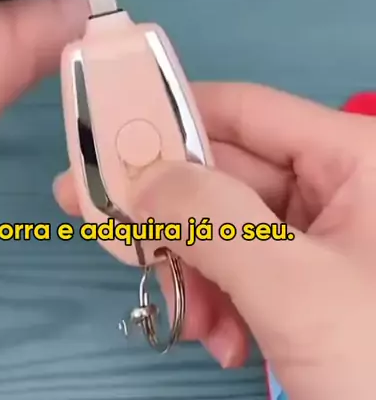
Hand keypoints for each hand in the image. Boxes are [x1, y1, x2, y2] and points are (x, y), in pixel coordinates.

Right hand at [55, 83, 375, 399]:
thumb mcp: (294, 287)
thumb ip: (211, 220)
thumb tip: (136, 176)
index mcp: (354, 155)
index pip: (243, 110)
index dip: (170, 118)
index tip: (102, 142)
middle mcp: (341, 184)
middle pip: (227, 173)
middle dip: (173, 217)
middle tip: (101, 227)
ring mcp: (329, 236)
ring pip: (228, 226)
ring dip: (193, 270)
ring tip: (186, 319)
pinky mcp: (316, 283)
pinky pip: (246, 268)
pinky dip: (219, 300)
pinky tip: (222, 341)